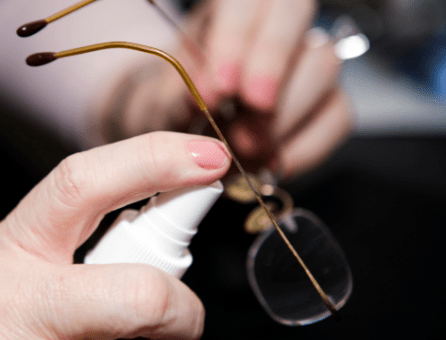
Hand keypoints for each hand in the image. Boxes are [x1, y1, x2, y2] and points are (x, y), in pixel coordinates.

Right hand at [0, 133, 229, 339]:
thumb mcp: (4, 262)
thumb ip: (72, 250)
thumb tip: (161, 245)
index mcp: (11, 247)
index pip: (86, 183)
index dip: (155, 159)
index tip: (208, 157)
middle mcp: (12, 304)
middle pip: (145, 294)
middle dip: (184, 313)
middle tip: (179, 322)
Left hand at [103, 0, 351, 179]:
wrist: (189, 136)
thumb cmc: (177, 109)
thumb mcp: (164, 101)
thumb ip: (178, 96)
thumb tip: (202, 96)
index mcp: (227, 10)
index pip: (244, 0)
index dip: (237, 38)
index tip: (221, 89)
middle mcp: (272, 25)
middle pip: (294, 12)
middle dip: (270, 65)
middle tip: (247, 112)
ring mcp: (306, 62)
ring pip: (323, 64)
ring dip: (284, 114)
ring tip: (245, 147)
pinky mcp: (327, 104)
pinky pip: (336, 117)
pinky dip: (303, 147)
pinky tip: (270, 162)